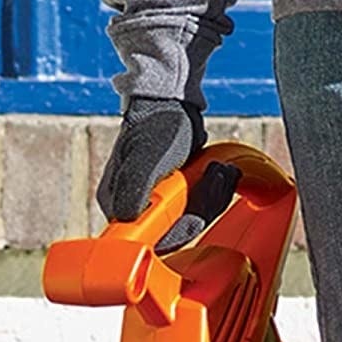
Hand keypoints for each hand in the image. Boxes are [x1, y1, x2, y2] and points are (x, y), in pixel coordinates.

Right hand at [95, 96, 208, 250]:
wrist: (171, 102)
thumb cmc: (156, 127)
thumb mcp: (144, 160)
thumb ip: (134, 190)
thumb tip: (125, 220)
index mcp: (119, 207)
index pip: (153, 239)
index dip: (181, 228)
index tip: (199, 206)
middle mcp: (134, 210)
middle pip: (178, 230)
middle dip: (203, 206)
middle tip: (218, 175)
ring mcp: (156, 204)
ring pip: (191, 218)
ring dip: (213, 197)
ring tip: (223, 170)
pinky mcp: (175, 196)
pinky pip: (198, 206)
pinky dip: (213, 192)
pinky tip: (220, 173)